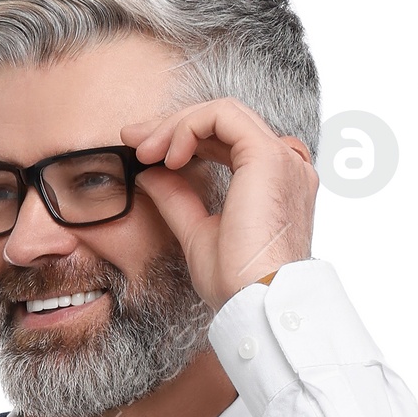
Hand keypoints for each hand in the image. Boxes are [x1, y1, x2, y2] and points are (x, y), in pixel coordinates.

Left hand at [121, 95, 317, 308]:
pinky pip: (222, 116)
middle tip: (133, 140)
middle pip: (223, 123)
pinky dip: (188, 127)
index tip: (143, 152)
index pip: (227, 141)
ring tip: (145, 150)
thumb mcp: (196, 233)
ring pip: (222, 113)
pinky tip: (169, 155)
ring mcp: (281, 157)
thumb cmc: (236, 284)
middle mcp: (284, 165)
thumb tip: (150, 173)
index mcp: (274, 184)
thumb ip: (178, 199)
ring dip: (177, 125)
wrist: (256, 303)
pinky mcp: (267, 155)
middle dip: (173, 126)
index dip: (184, 139)